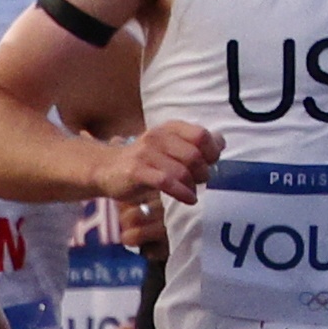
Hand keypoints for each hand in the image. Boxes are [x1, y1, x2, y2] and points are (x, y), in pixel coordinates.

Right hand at [100, 121, 221, 203]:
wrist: (106, 168)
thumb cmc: (144, 160)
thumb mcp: (169, 146)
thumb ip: (194, 143)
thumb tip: (221, 141)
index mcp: (169, 128)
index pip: (201, 135)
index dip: (212, 151)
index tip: (211, 163)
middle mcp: (158, 137)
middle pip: (194, 155)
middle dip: (203, 172)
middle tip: (200, 181)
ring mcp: (146, 153)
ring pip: (181, 171)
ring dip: (192, 185)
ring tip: (192, 191)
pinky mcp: (136, 171)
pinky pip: (166, 182)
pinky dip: (182, 193)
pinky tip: (189, 199)